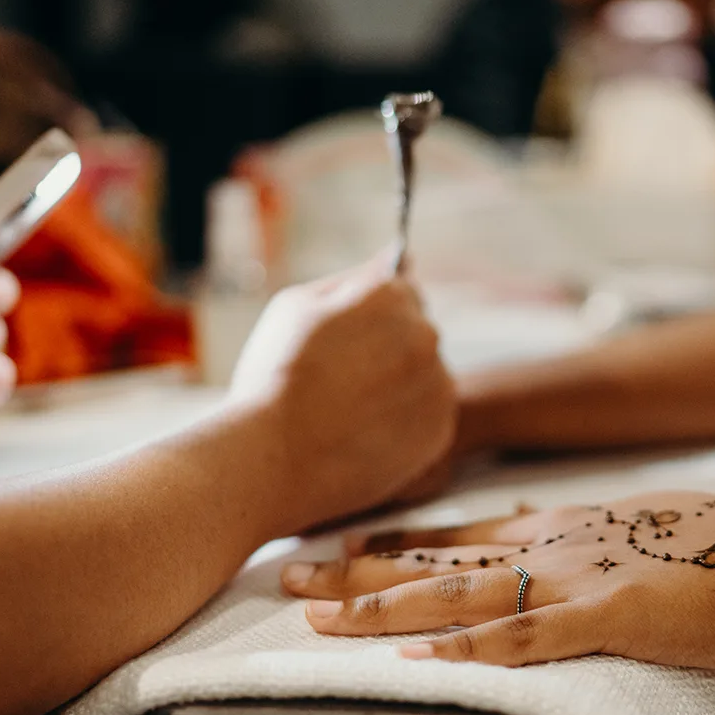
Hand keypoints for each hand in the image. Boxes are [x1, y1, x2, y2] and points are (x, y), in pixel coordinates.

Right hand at [229, 251, 454, 526]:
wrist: (274, 458)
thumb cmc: (275, 376)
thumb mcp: (295, 306)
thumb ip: (352, 279)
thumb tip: (395, 256)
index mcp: (390, 296)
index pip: (402, 290)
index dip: (371, 317)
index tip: (348, 340)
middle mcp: (425, 335)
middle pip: (417, 334)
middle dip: (388, 350)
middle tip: (341, 381)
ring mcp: (438, 386)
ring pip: (425, 378)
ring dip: (400, 388)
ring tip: (349, 413)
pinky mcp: (440, 431)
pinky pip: (428, 419)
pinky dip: (405, 426)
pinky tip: (364, 436)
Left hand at [281, 491, 714, 668]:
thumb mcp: (639, 525)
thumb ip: (584, 536)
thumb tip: (541, 541)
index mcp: (562, 526)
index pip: (456, 534)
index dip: (391, 541)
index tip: (337, 543)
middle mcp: (552, 546)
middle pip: (434, 560)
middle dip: (356, 569)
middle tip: (287, 574)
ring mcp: (574, 580)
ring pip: (458, 596)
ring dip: (385, 607)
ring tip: (320, 615)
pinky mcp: (605, 618)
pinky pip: (523, 639)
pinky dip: (467, 651)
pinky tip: (421, 662)